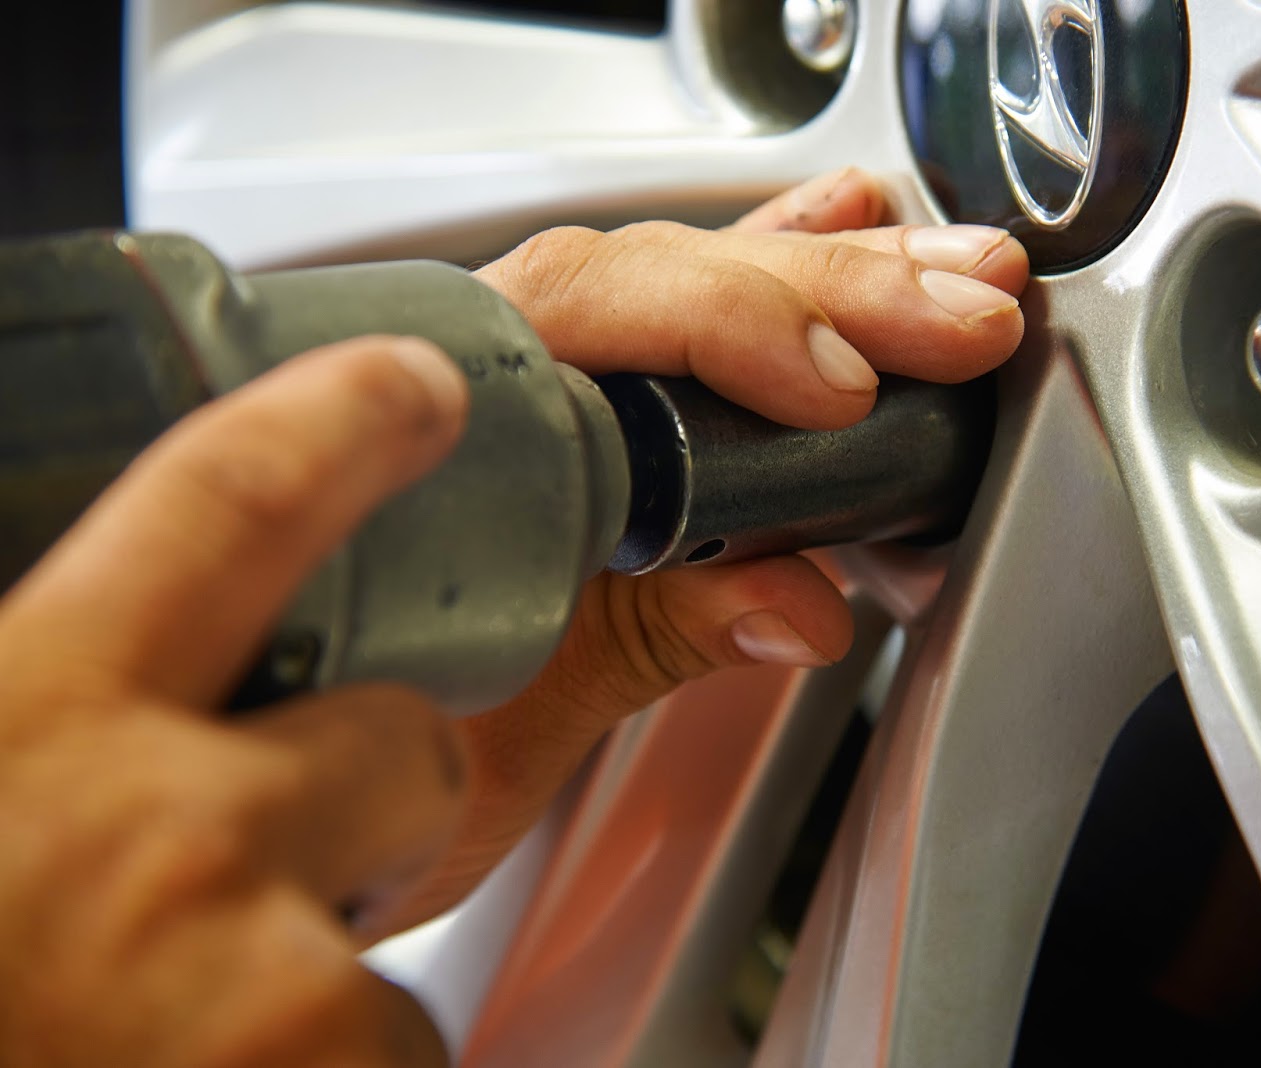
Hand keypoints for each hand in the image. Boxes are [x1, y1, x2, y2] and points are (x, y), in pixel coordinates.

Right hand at [0, 336, 470, 1064]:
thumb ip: (25, 698)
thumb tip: (74, 650)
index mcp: (25, 712)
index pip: (233, 494)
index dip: (344, 419)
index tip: (419, 390)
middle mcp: (160, 834)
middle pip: (404, 739)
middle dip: (372, 794)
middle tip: (254, 867)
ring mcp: (259, 985)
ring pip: (402, 928)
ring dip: (330, 972)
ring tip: (178, 1026)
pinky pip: (397, 1056)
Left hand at [379, 168, 1028, 931]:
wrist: (281, 815)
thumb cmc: (350, 764)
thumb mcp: (504, 728)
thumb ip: (644, 643)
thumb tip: (797, 605)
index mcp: (425, 435)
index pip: (595, 313)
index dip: (733, 330)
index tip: (843, 389)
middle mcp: (459, 386)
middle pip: (657, 279)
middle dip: (829, 289)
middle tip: (961, 306)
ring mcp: (508, 397)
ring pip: (667, 284)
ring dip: (819, 275)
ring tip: (937, 268)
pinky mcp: (561, 436)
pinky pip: (664, 328)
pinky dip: (760, 286)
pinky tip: (825, 234)